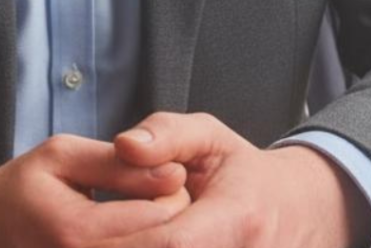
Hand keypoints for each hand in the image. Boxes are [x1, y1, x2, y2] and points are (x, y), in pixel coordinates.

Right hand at [0, 134, 190, 247]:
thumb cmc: (23, 184)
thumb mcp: (63, 155)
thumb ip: (116, 164)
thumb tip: (173, 171)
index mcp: (78, 231)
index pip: (160, 215)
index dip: (174, 186)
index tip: (168, 165)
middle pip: (164, 241)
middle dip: (176, 211)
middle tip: (166, 186)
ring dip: (161, 229)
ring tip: (149, 204)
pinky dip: (143, 237)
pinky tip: (137, 225)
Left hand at [99, 112, 370, 247]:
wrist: (294, 215)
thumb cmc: (240, 173)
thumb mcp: (209, 136)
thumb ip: (165, 134)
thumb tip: (123, 144)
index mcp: (239, 219)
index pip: (171, 243)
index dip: (120, 239)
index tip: (80, 228)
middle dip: (113, 247)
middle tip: (76, 235)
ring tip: (90, 239)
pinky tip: (126, 242)